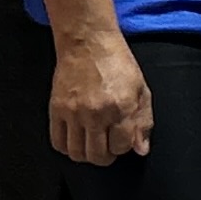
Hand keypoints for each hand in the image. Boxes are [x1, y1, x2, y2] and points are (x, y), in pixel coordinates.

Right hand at [47, 28, 152, 166]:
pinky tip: (75, 138)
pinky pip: (57, 142)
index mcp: (121, 107)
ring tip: (91, 143)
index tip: (120, 139)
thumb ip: (143, 121)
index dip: (122, 147)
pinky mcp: (57, 109)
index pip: (121, 147)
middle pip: (98, 156)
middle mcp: (97, 113)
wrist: (88, 43)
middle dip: (105, 156)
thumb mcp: (141, 89)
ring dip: (86, 154)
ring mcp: (74, 112)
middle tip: (106, 145)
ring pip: (77, 153)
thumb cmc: (117, 63)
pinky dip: (66, 147)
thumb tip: (141, 150)